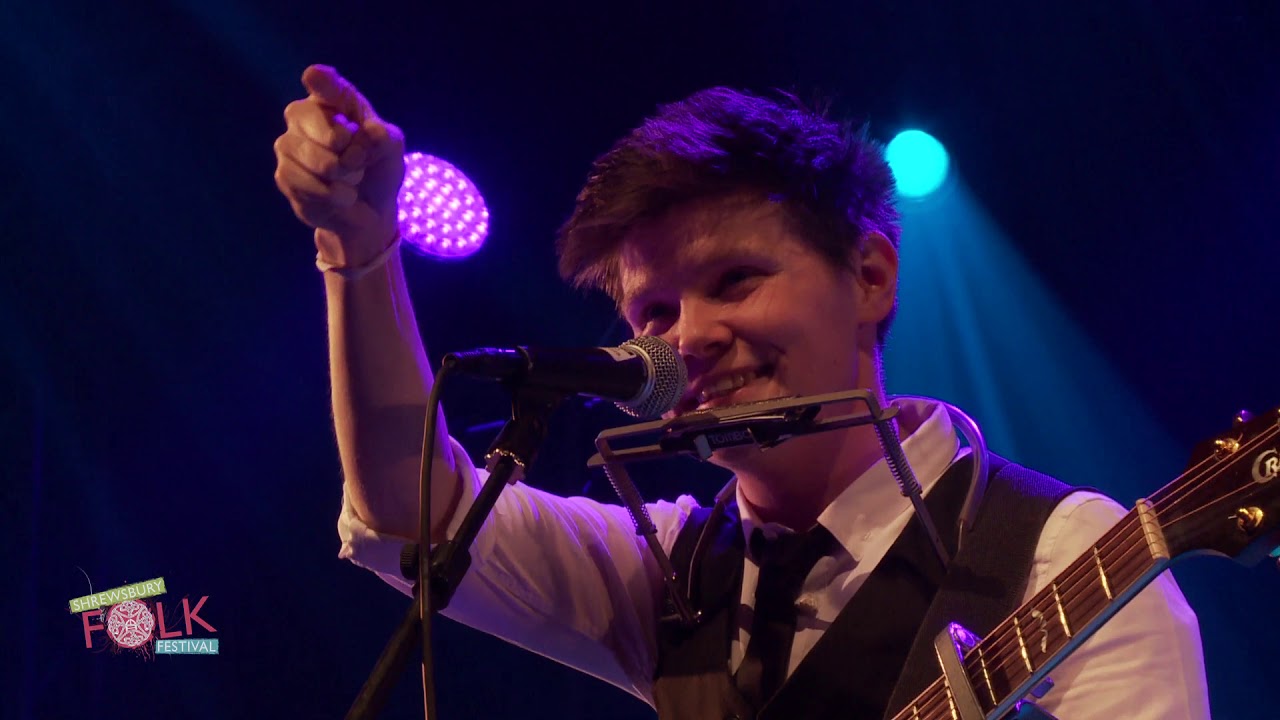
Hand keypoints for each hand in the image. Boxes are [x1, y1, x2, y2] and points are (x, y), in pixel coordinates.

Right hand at [274, 65, 405, 266]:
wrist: (371, 208)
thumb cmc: (379, 167)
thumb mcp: (392, 149)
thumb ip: (384, 137)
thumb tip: (369, 131)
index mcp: (332, 100)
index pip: (324, 83)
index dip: (321, 82)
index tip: (314, 77)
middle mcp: (302, 116)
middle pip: (311, 120)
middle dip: (346, 149)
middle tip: (358, 161)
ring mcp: (288, 145)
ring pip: (314, 159)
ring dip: (344, 176)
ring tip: (352, 180)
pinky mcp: (284, 175)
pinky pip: (307, 185)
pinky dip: (332, 195)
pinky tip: (340, 196)